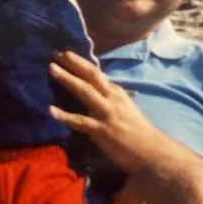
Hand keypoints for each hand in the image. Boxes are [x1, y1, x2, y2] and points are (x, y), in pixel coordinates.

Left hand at [48, 51, 172, 172]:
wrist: (151, 151)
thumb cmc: (137, 132)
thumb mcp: (125, 108)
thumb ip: (109, 100)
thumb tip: (94, 93)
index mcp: (116, 92)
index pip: (96, 73)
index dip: (80, 62)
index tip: (65, 54)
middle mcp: (112, 98)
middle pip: (91, 74)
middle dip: (73, 62)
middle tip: (56, 53)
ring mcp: (106, 113)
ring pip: (85, 91)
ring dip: (67, 79)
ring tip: (51, 69)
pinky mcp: (102, 130)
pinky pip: (80, 121)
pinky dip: (65, 115)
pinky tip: (51, 110)